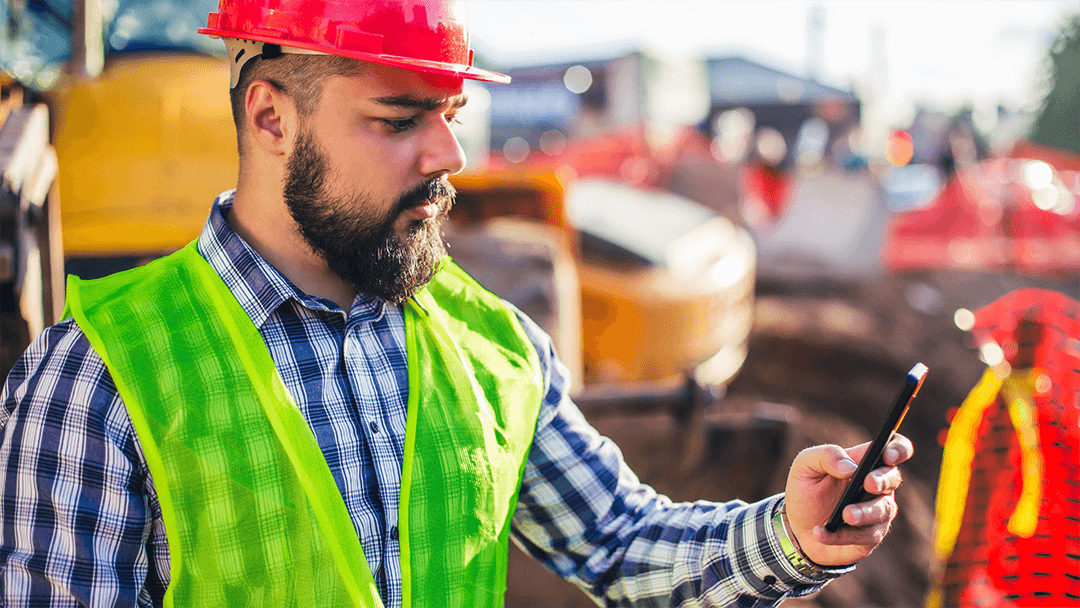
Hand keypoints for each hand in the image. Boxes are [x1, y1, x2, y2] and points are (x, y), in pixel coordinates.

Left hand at [782, 435, 913, 566]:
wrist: (796, 527)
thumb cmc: (806, 490)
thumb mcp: (805, 466)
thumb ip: (826, 456)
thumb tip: (851, 467)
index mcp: (864, 461)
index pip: (893, 448)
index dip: (898, 449)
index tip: (888, 455)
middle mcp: (877, 485)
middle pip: (893, 478)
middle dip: (882, 480)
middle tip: (868, 483)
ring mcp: (877, 512)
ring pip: (883, 510)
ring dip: (864, 512)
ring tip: (845, 515)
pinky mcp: (870, 537)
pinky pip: (864, 536)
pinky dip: (840, 534)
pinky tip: (820, 532)